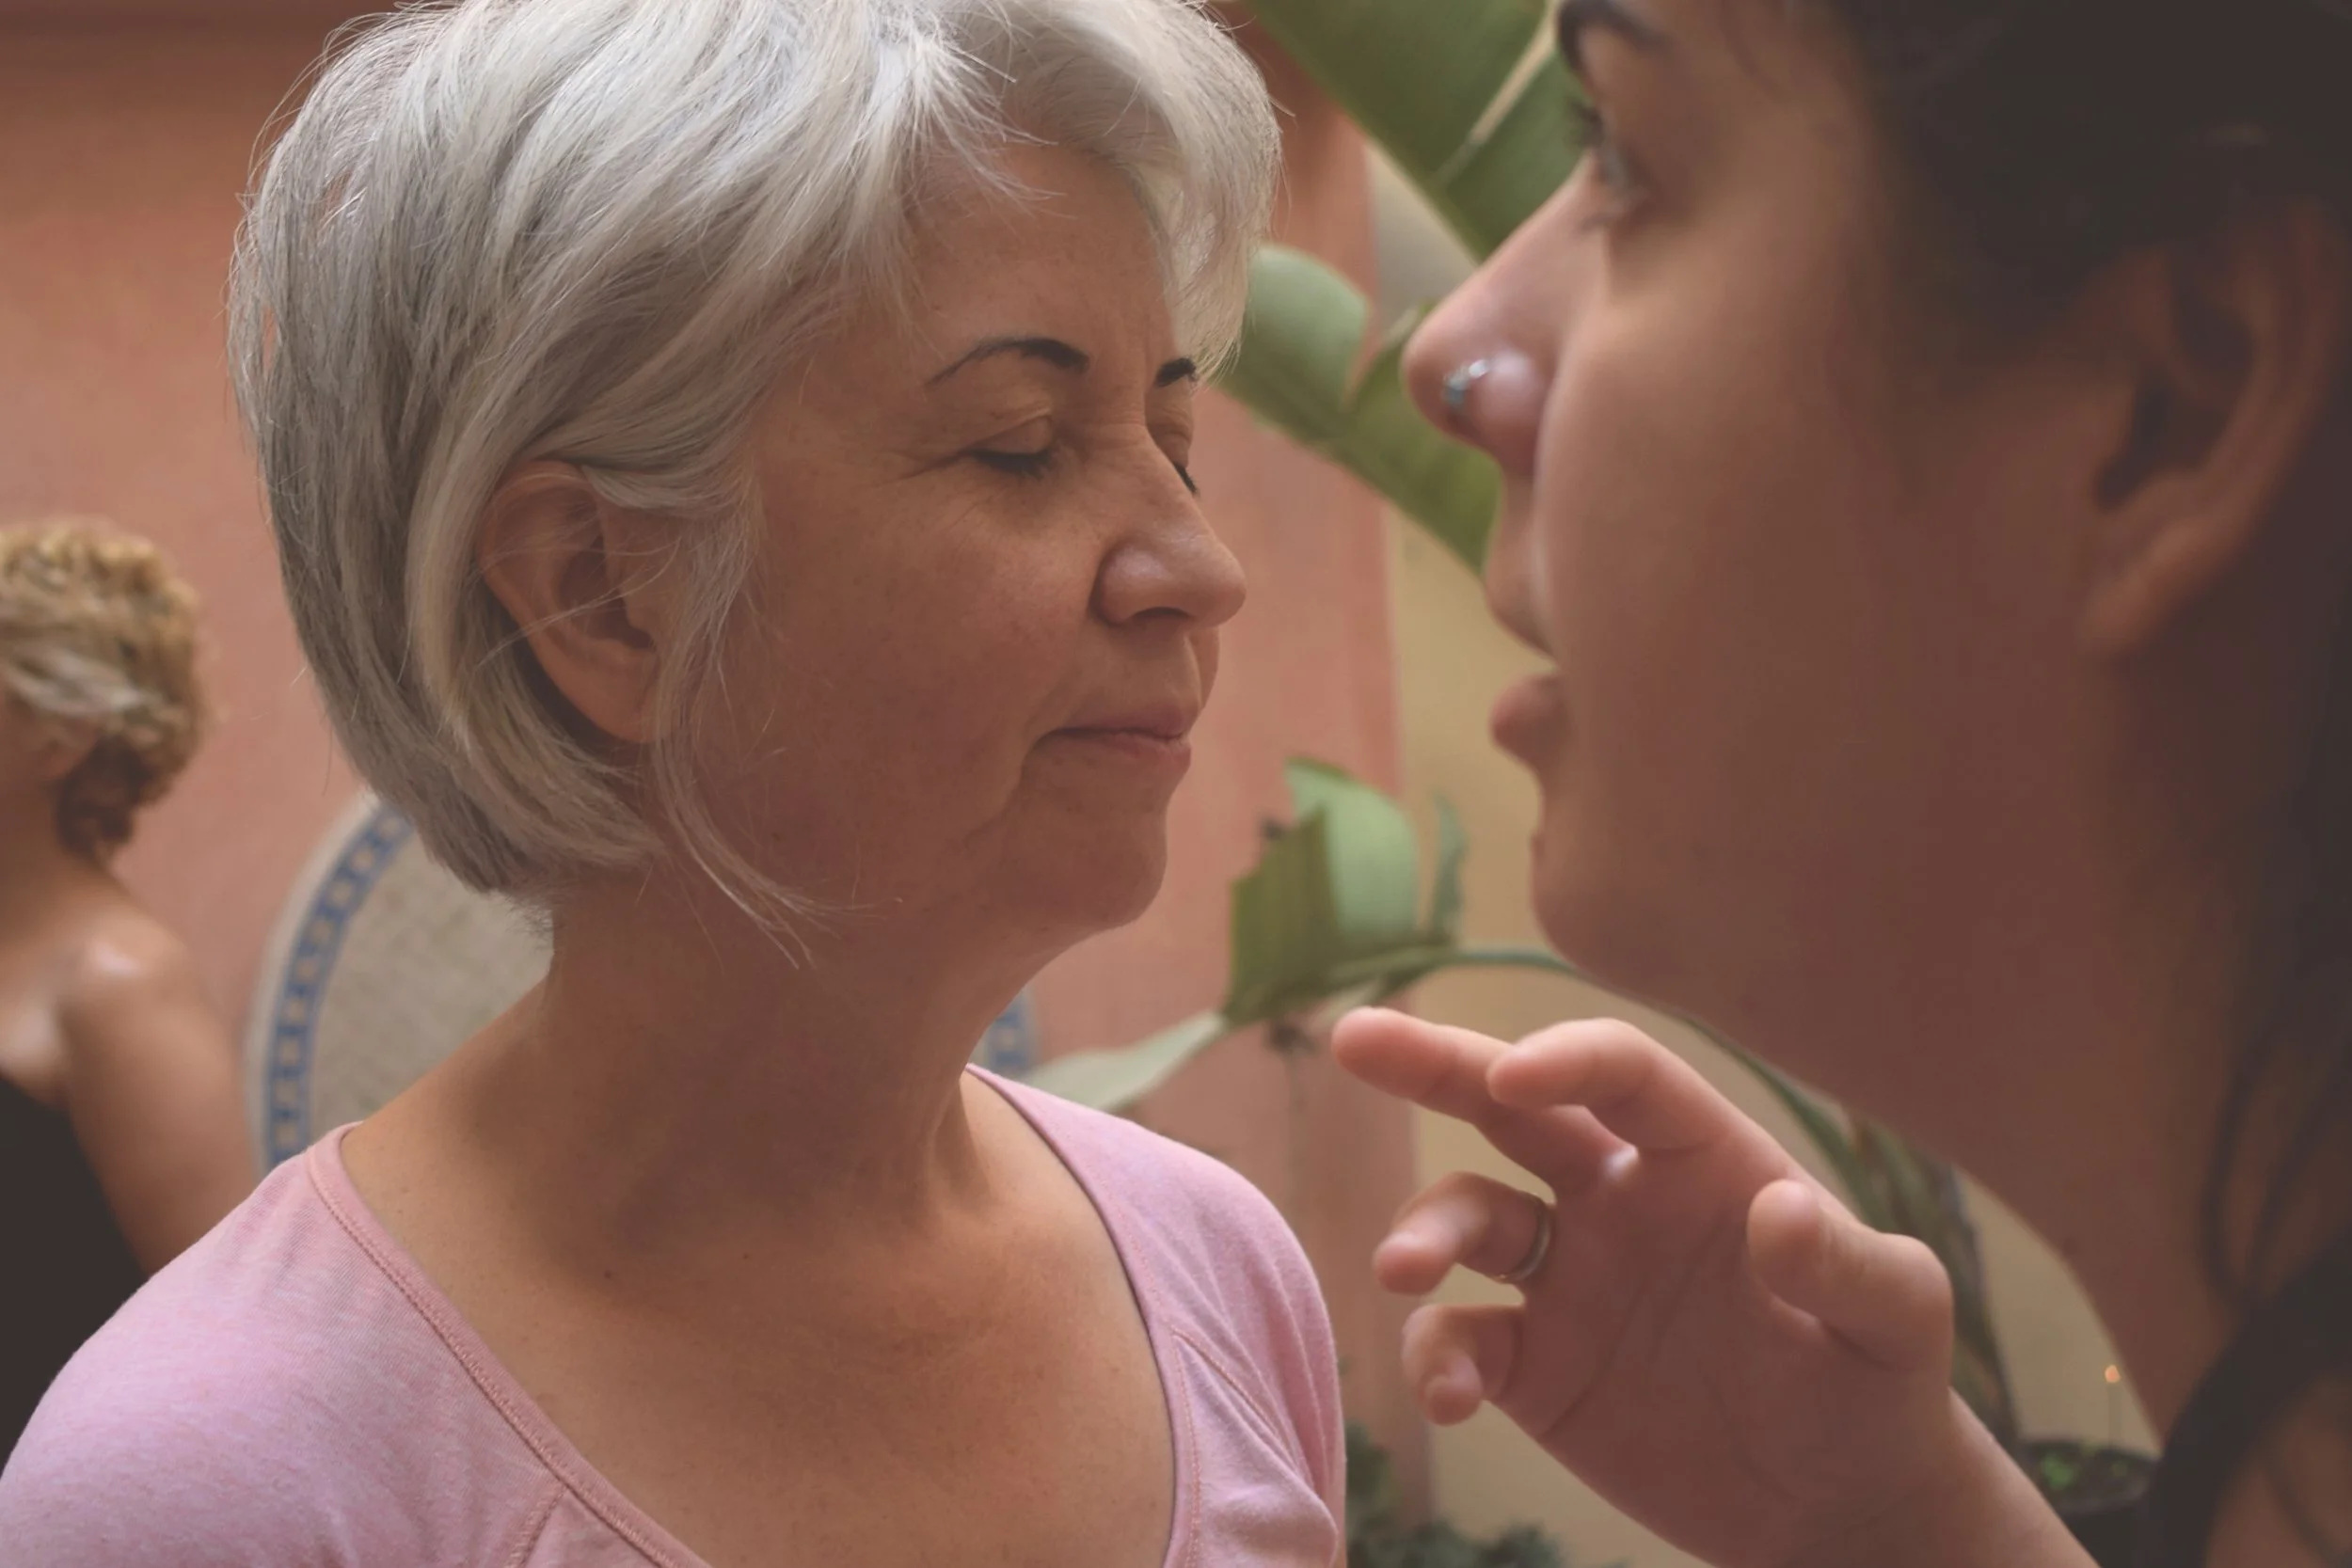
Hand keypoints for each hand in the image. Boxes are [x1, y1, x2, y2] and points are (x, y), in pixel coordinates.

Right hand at [1333, 1008, 2088, 1567]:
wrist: (1838, 1508)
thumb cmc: (1881, 1386)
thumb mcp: (1897, 1319)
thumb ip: (1848, 1265)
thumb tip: (1780, 1212)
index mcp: (1700, 1159)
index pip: (1622, 1078)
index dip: (1566, 1058)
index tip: (1515, 1071)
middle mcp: (1618, 1198)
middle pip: (1509, 1107)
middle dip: (1432, 1065)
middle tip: (1354, 1038)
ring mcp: (1568, 1280)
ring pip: (1468, 1216)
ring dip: (1424, 1230)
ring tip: (1402, 1270)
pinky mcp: (1534, 1367)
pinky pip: (1459, 1340)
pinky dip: (1435, 1358)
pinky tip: (1453, 1397)